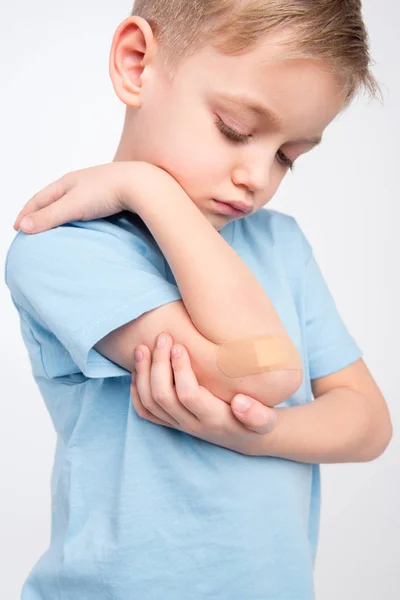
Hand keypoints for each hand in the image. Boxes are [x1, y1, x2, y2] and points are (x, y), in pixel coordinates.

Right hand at [13, 161, 178, 233]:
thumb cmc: (108, 192)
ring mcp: (96, 187)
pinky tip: (83, 222)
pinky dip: (78, 215)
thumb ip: (49, 217)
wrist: (143, 185)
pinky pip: (88, 206)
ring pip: (71, 201)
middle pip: (53, 198)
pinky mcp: (111, 196)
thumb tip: (23, 227)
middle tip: (30, 225)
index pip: (39, 199)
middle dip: (39, 211)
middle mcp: (80, 182)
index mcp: (67, 182)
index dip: (26, 213)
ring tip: (54, 224)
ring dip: (59, 212)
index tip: (16, 227)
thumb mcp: (74, 206)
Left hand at [131, 332, 277, 455]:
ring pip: (150, 402)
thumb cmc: (257, 421)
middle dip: (158, 365)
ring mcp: (178, 424)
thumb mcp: (267, 421)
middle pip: (163, 396)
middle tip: (162, 338)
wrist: (247, 438)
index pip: (188, 395)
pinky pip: (145, 411)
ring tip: (142, 347)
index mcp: (213, 419)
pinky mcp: (171, 423)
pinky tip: (137, 370)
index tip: (179, 346)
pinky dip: (137, 390)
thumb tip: (240, 403)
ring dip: (143, 374)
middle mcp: (191, 424)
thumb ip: (259, 415)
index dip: (180, 370)